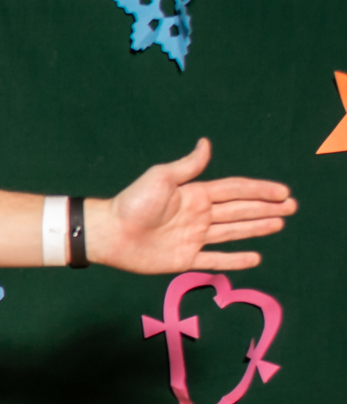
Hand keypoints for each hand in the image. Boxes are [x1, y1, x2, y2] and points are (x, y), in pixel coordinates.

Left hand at [94, 139, 295, 272]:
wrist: (110, 233)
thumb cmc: (133, 203)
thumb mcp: (161, 178)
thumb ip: (188, 166)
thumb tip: (206, 143)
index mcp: (195, 195)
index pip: (234, 191)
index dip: (259, 191)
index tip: (283, 191)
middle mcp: (198, 216)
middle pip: (239, 211)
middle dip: (266, 208)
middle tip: (292, 207)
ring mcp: (193, 238)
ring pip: (233, 233)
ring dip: (257, 228)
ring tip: (280, 224)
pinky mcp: (185, 259)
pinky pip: (215, 260)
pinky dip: (235, 260)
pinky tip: (254, 257)